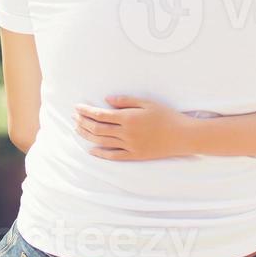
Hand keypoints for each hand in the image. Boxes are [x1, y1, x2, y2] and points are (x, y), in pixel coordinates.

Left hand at [73, 95, 195, 160]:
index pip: (100, 115)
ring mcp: (129, 146)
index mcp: (128, 118)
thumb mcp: (147, 102)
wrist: (182, 135)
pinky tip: (91, 150)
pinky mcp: (134, 156)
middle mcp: (126, 133)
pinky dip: (100, 153)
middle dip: (83, 122)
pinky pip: (113, 156)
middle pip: (98, 128)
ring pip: (102, 142)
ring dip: (87, 135)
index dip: (86, 111)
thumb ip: (126, 101)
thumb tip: (106, 100)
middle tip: (73, 116)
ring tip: (77, 129)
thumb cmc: (166, 116)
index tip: (77, 107)